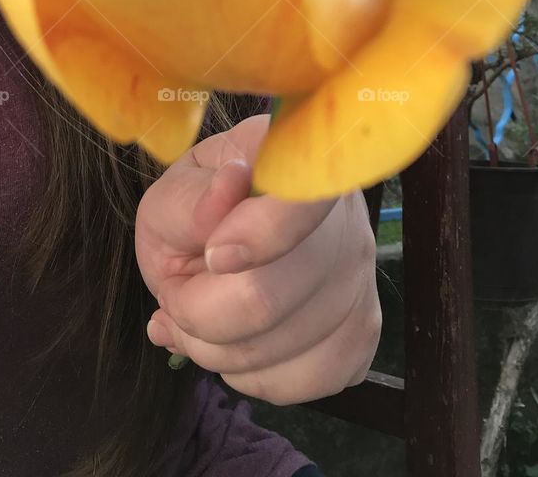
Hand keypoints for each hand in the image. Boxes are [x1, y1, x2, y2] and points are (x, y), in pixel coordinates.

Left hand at [134, 112, 381, 405]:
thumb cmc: (196, 207)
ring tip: (200, 322)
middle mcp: (343, 215)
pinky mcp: (363, 327)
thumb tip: (229, 188)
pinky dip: (263, 378)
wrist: (221, 235)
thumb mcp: (174, 194)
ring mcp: (360, 274)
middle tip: (176, 298)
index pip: (302, 199)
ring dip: (220, 351)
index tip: (212, 256)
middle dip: (198, 313)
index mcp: (294, 161)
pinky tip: (242, 348)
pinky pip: (315, 377)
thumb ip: (192, 199)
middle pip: (268, 297)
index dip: (256, 237)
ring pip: (284, 347)